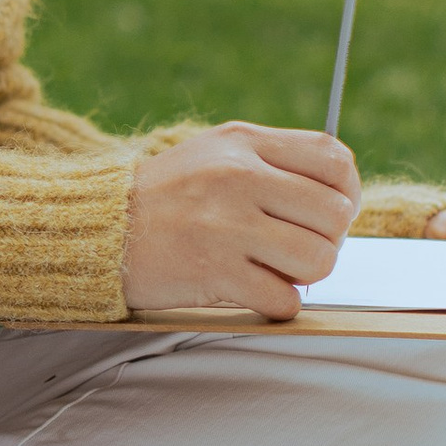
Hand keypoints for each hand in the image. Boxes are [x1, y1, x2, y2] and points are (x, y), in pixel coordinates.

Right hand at [123, 124, 360, 320]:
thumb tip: (342, 192)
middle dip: (327, 240)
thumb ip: (275, 160)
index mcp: (244, 142)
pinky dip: (276, 302)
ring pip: (318, 260)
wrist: (98, 230)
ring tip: (274, 268)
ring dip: (304, 275)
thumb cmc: (166, 195)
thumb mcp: (216, 152)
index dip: (347, 192)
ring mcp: (226, 225)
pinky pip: (284, 299)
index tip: (330, 212)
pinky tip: (250, 288)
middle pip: (335, 215)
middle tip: (297, 246)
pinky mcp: (214, 272)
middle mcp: (238, 177)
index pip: (335, 160)